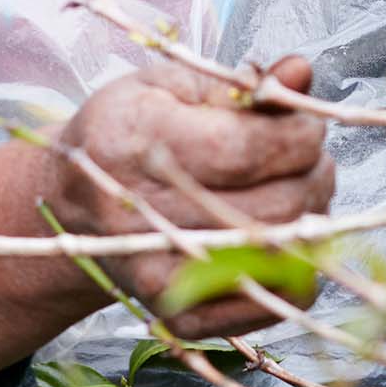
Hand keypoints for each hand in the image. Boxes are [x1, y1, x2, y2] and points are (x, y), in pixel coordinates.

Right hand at [45, 52, 333, 335]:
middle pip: (277, 205)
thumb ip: (241, 84)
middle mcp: (140, 215)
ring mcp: (160, 273)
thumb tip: (300, 71)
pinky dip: (301, 266)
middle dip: (314, 172)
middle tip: (308, 157)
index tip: (304, 123)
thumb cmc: (127, 136)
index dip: (298, 133)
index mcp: (134, 142)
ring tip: (295, 187)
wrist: (72, 208)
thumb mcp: (170, 88)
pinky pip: (278, 301)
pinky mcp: (180, 315)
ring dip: (313, 214)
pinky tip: (283, 233)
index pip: (248, 149)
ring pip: (286, 252)